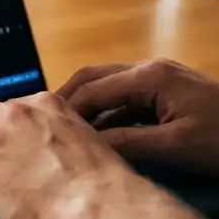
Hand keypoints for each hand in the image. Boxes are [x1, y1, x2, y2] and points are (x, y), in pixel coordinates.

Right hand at [58, 59, 218, 174]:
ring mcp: (159, 79)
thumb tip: (86, 148)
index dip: (64, 111)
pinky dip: (106, 114)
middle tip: (42, 124)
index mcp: (149, 77)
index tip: (43, 131)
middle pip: (92, 78)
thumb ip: (127, 143)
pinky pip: (125, 99)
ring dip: (85, 107)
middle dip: (66, 100)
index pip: (91, 89)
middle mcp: (150, 70)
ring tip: (62, 132)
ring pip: (107, 87)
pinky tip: (96, 136)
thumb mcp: (176, 146)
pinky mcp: (166, 93)